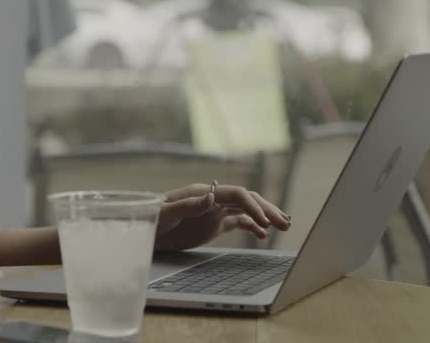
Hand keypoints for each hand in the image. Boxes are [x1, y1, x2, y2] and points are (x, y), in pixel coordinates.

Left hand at [153, 182, 290, 251]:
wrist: (144, 229)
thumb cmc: (152, 219)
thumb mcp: (166, 213)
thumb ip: (188, 205)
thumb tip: (210, 196)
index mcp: (204, 193)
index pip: (236, 194)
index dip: (252, 205)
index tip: (264, 220)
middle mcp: (213, 199)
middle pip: (246, 200)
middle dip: (267, 210)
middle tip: (285, 223)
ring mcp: (215, 211)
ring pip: (246, 210)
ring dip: (265, 216)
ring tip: (284, 226)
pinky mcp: (214, 223)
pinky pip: (238, 222)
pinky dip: (252, 227)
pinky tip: (262, 235)